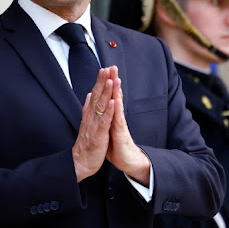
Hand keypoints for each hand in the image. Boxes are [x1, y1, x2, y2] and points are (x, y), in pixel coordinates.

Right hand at [72, 68, 114, 181]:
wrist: (80, 162)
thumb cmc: (86, 144)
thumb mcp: (86, 123)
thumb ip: (87, 108)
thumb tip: (89, 95)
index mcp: (89, 114)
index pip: (95, 94)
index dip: (99, 81)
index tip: (104, 68)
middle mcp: (90, 117)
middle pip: (97, 96)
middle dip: (103, 81)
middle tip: (108, 67)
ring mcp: (94, 125)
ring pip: (101, 105)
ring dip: (106, 92)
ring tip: (111, 79)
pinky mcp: (99, 134)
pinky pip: (105, 121)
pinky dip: (109, 110)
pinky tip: (113, 101)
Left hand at [105, 66, 150, 184]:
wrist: (126, 160)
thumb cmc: (116, 145)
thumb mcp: (108, 127)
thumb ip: (106, 115)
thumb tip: (102, 105)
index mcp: (112, 115)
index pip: (110, 96)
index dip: (107, 83)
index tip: (105, 69)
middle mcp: (116, 117)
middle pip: (115, 96)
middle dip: (113, 81)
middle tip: (113, 66)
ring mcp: (119, 124)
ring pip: (118, 105)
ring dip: (117, 91)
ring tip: (116, 78)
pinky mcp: (121, 133)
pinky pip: (118, 120)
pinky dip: (117, 110)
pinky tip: (116, 101)